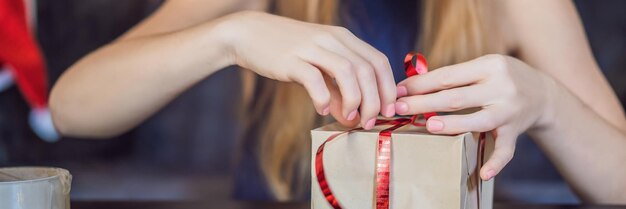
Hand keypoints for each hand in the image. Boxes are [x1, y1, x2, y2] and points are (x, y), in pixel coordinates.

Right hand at [217, 11, 396, 128]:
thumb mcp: (318, 65)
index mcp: (344, 38)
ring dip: (354, 100)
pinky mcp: (291, 59)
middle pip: (367, 69)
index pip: (378, 61)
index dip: (388, 88)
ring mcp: (312, 47)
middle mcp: (332, 39)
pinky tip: (322, 109)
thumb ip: (336, 88)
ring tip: (350, 118)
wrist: (248, 34)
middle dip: (374, 100)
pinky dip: (323, 98)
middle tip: (369, 122)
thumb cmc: (287, 51)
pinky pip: (315, 79)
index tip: (388, 111)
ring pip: (348, 72)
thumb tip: (351, 115)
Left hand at [395, 54, 552, 179]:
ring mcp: (509, 111)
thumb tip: (411, 85)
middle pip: (457, 97)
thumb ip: (454, 76)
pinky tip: (483, 174)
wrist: (543, 93)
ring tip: (429, 127)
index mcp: (489, 66)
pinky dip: (495, 163)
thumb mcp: (483, 66)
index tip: (398, 90)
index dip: (420, 84)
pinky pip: (506, 150)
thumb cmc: (501, 78)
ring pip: (478, 120)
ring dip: (452, 125)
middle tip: (399, 108)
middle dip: (424, 103)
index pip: (448, 76)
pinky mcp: (516, 131)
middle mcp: (501, 87)